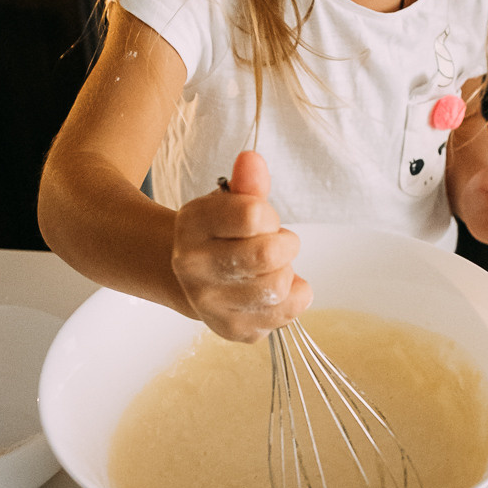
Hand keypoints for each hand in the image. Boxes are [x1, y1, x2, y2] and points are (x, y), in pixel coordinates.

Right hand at [170, 151, 311, 341]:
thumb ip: (247, 182)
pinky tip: (277, 289)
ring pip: (279, 286)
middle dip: (283, 244)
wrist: (195, 279)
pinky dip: (295, 297)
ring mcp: (211, 302)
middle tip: (273, 244)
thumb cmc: (221, 235)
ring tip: (271, 268)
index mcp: (192, 225)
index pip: (253, 215)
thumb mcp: (230, 202)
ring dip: (287, 272)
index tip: (261, 219)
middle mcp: (193, 266)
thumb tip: (252, 159)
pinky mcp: (233, 328)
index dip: (268, 215)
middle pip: (268, 254)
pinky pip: (288, 312)